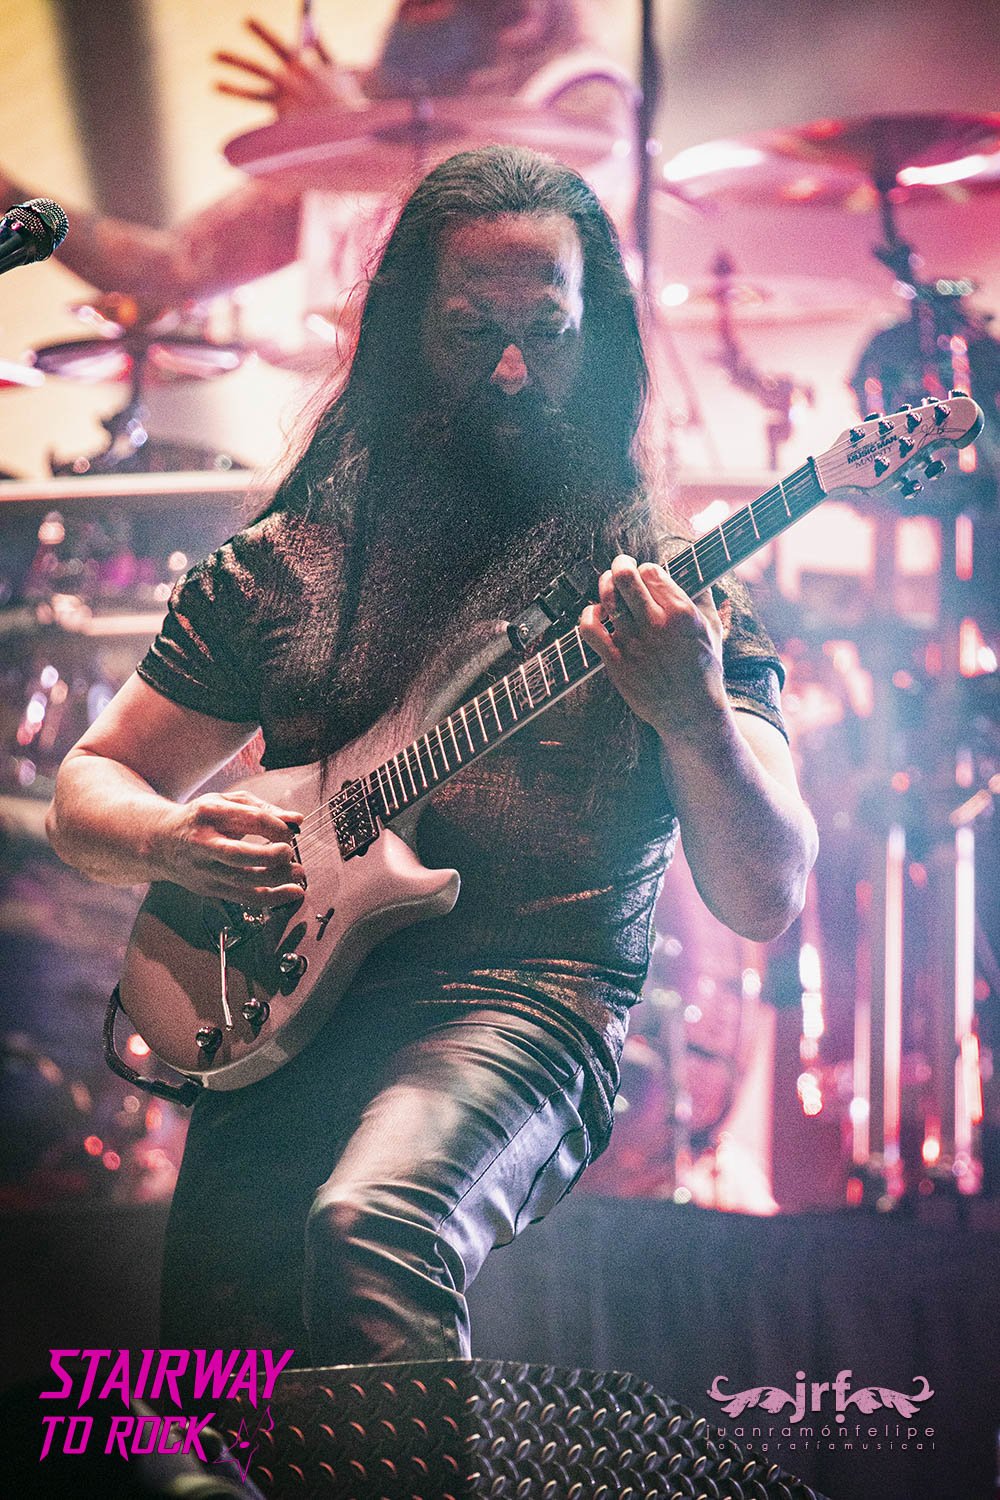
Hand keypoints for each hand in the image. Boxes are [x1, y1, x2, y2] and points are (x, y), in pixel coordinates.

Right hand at [157, 789, 306, 908]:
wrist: (161, 842)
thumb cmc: (201, 819)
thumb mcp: (226, 802)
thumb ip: (262, 808)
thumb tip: (296, 819)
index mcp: (209, 813)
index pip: (249, 819)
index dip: (276, 826)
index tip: (290, 830)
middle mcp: (203, 843)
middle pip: (239, 854)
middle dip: (271, 856)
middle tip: (289, 852)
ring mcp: (205, 869)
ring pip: (244, 881)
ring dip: (277, 879)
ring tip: (298, 873)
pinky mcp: (210, 888)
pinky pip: (245, 898)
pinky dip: (273, 898)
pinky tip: (292, 892)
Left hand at [214, 17, 366, 115]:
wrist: (350, 133)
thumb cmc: (347, 101)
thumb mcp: (339, 70)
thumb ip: (321, 49)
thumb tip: (312, 28)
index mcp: (301, 65)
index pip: (276, 45)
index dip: (261, 32)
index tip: (245, 21)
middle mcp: (288, 83)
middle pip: (256, 69)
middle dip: (235, 61)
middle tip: (214, 55)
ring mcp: (285, 104)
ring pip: (253, 94)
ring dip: (232, 88)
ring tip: (214, 84)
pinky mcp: (285, 123)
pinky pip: (268, 124)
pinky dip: (260, 128)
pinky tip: (242, 124)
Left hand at [578, 554, 726, 737]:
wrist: (690, 712)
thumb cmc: (704, 670)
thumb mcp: (712, 629)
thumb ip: (703, 597)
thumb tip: (694, 572)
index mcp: (682, 613)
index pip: (652, 571)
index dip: (646, 569)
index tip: (647, 575)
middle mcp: (656, 625)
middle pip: (625, 577)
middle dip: (621, 564)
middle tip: (622, 566)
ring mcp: (633, 644)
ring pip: (607, 599)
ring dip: (606, 585)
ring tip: (610, 585)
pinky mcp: (616, 662)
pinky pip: (590, 629)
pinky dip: (588, 615)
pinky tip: (596, 613)